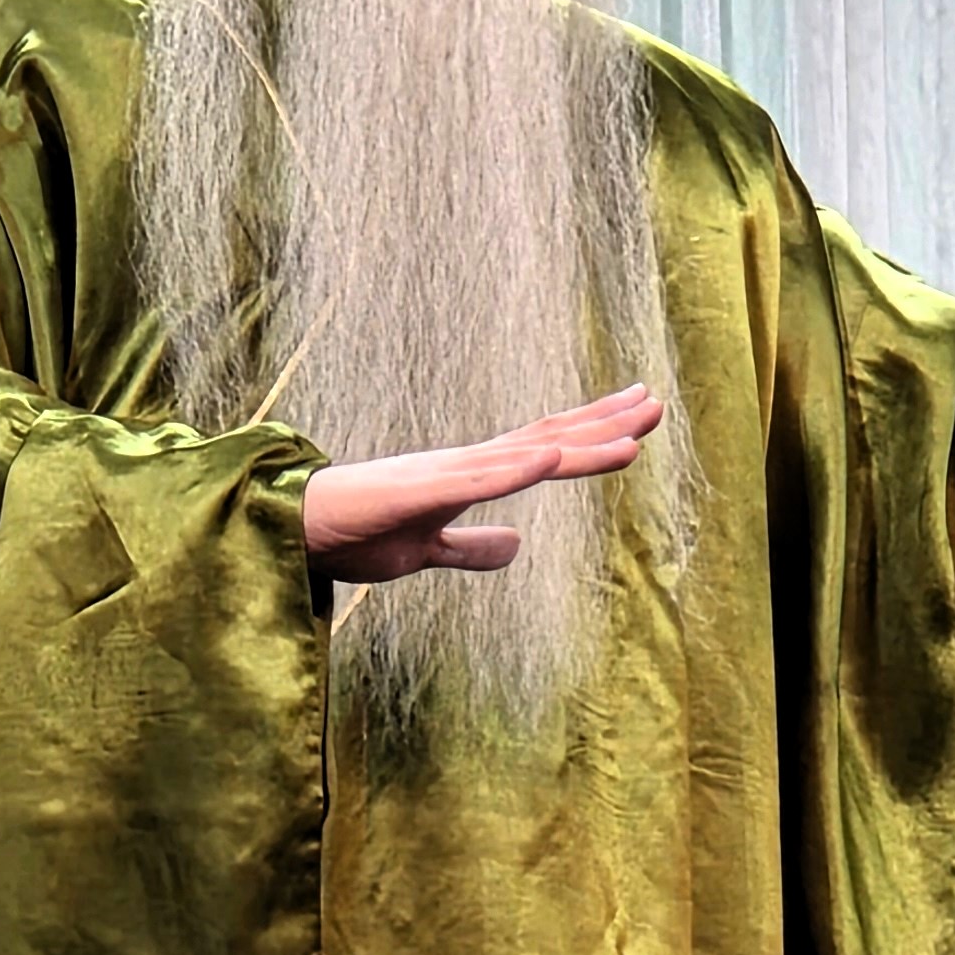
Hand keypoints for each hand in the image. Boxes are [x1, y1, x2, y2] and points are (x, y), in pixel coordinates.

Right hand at [303, 384, 663, 581]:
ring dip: (580, 445)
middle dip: (606, 424)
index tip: (637, 423)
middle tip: (657, 403)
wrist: (297, 531)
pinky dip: (517, 469)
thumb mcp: (429, 551)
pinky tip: (553, 458)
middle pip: (548, 438)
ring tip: (633, 433)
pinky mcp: (420, 492)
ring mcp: (445, 474)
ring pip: (526, 454)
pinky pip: (477, 481)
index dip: (593, 437)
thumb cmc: (355, 535)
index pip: (544, 449)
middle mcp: (467, 464)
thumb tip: (518, 546)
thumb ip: (472, 549)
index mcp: (471, 476)